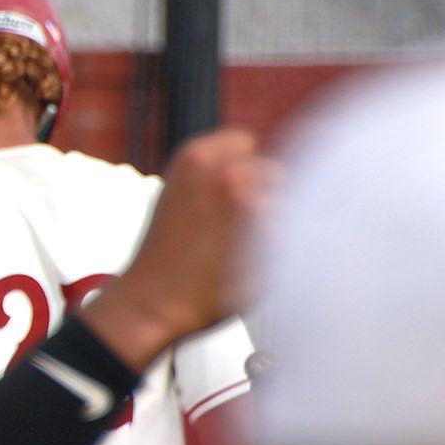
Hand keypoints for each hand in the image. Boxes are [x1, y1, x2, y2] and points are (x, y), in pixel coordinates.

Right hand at [81, 128, 277, 370]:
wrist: (151, 302)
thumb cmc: (164, 254)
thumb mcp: (178, 193)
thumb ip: (213, 173)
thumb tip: (256, 162)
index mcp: (197, 156)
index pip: (245, 142)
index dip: (240, 169)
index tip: (228, 196)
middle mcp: (229, 172)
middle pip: (272, 171)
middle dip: (261, 195)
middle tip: (231, 230)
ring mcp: (253, 204)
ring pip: (288, 203)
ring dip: (274, 222)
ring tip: (237, 250)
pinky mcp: (273, 237)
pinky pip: (294, 235)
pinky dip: (279, 249)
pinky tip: (247, 265)